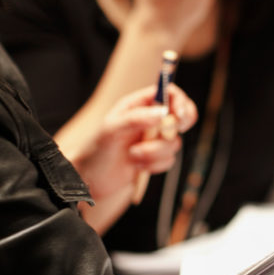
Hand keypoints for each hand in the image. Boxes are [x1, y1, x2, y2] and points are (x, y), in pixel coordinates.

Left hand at [72, 84, 196, 201]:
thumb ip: (136, 118)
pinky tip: (137, 166)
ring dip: (155, 152)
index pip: (170, 93)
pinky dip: (154, 165)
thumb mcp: (111, 130)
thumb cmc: (96, 150)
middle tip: (164, 136)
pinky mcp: (156, 158)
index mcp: (139, 105)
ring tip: (133, 155)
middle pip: (182, 116)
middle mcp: (150, 120)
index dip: (180, 102)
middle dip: (175, 129)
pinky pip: (169, 160)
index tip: (178, 116)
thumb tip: (162, 113)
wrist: (91, 180)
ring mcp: (155, 140)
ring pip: (174, 143)